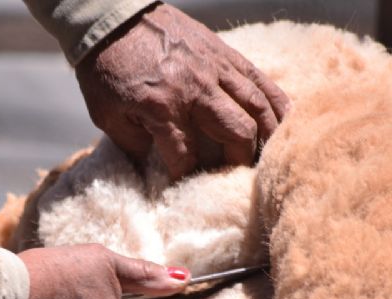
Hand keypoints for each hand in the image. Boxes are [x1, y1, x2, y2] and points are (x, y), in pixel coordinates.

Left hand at [76, 3, 289, 179]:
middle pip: (237, 132)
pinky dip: (276, 101)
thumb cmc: (106, 69)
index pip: (186, 156)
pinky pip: (259, 79)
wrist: (113, 17)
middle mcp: (195, 90)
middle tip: (234, 173)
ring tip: (267, 155)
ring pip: (256, 106)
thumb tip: (150, 170)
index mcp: (161, 108)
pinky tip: (285, 119)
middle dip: (239, 160)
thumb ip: (131, 144)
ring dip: (267, 135)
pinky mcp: (224, 53)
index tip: (188, 187)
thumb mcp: (106, 114)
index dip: (188, 177)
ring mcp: (214, 69)